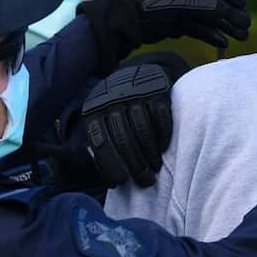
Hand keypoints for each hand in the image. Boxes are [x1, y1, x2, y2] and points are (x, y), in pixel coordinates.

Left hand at [80, 64, 173, 187]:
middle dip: (135, 164)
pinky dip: (163, 135)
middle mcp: (112, 100)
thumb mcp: (103, 121)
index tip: (122, 182)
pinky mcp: (157, 89)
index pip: (100, 141)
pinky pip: (160, 117)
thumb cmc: (118, 110)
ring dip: (150, 153)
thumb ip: (103, 145)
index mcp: (94, 110)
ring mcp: (135, 92)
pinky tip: (163, 148)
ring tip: (155, 168)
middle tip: (145, 181)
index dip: (110, 164)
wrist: (138, 74)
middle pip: (123, 137)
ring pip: (142, 129)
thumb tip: (110, 181)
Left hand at [126, 0, 251, 47]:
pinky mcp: (174, 23)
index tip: (244, 3)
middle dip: (231, 13)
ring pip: (208, 16)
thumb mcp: (180, 2)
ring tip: (241, 36)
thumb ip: (207, 6)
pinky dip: (210, 34)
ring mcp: (178, 7)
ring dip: (225, 26)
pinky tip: (222, 43)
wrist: (122, 22)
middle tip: (246, 25)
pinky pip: (198, 28)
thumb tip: (230, 11)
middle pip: (214, 0)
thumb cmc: (149, 4)